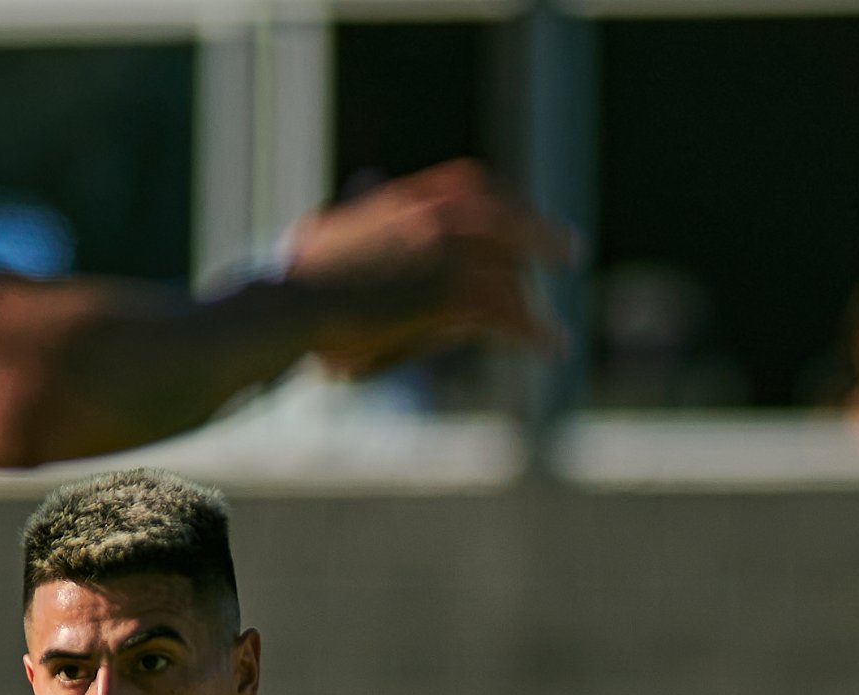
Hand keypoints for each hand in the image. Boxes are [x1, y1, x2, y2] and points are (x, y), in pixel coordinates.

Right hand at [281, 160, 563, 374]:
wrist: (290, 309)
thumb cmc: (295, 280)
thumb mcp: (330, 227)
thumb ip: (358, 206)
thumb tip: (369, 180)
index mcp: (405, 198)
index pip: (473, 184)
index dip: (507, 200)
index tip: (525, 215)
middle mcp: (433, 215)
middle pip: (507, 223)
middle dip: (540, 238)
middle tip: (568, 252)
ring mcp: (445, 253)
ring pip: (510, 275)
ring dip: (536, 306)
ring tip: (554, 334)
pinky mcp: (451, 295)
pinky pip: (508, 313)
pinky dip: (534, 333)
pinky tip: (550, 349)